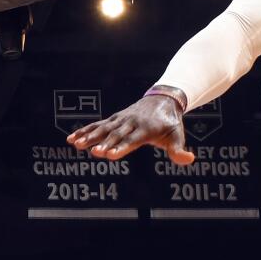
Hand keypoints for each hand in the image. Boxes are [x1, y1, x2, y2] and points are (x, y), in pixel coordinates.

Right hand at [67, 95, 195, 163]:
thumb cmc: (170, 122)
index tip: (111, 154)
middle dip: (105, 143)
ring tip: (75, 144)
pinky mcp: (115, 118)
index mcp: (147, 129)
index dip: (122, 147)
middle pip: (117, 134)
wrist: (164, 99)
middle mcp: (132, 123)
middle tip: (94, 152)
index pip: (133, 139)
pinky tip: (71, 138)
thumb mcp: (176, 135)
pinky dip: (85, 130)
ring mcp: (122, 120)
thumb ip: (179, 149)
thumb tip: (189, 160)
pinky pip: (98, 124)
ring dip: (90, 136)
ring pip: (104, 128)